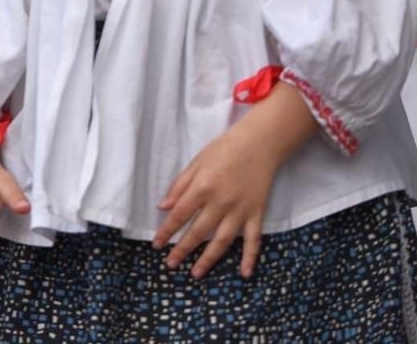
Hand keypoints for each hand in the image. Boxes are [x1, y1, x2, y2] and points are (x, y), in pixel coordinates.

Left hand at [152, 126, 281, 278]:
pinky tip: (244, 273)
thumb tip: (163, 207)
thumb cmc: (224, 149)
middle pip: (198, 232)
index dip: (166, 231)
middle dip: (182, 250)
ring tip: (196, 273)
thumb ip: (179, 185)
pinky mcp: (256, 213)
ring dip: (208, 259)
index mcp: (202, 187)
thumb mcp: (196, 162)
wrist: (259, 143)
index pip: (180, 215)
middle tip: (170, 264)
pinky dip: (249, 257)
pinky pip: (253, 239)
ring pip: (222, 241)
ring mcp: (240, 210)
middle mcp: (220, 202)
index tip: (157, 245)